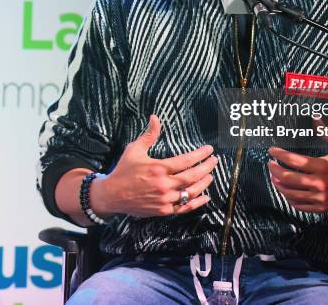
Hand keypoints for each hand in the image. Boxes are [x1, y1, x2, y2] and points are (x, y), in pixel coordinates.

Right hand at [91, 115, 216, 217]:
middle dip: (206, 168)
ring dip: (204, 184)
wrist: (112, 195)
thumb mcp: (135, 149)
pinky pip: (184, 208)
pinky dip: (197, 202)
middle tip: (214, 161)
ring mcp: (165, 199)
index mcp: (158, 168)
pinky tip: (205, 196)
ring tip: (211, 176)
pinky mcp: (163, 210)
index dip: (200, 155)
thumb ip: (149, 134)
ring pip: (191, 192)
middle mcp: (164, 184)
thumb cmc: (124, 170)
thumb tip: (155, 117)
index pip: (186, 160)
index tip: (209, 150)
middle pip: (192, 176)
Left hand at [267, 117, 327, 212]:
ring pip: (292, 193)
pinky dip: (289, 198)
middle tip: (270, 164)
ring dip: (279, 185)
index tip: (272, 151)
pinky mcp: (322, 207)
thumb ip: (327, 131)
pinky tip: (285, 191)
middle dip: (275, 170)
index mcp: (323, 166)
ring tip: (274, 177)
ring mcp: (320, 197)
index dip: (280, 155)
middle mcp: (320, 183)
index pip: (294, 160)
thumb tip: (315, 117)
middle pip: (289, 178)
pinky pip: (300, 205)